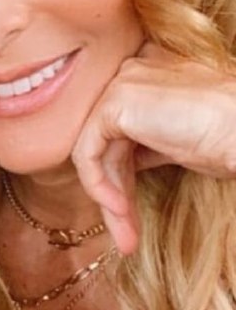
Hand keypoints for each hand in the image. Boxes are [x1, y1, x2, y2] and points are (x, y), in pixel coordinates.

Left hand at [72, 43, 235, 253]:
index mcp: (146, 76)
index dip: (122, 174)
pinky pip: (89, 151)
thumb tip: (122, 167)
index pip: (119, 129)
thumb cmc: (229, 137)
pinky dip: (98, 184)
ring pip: (96, 150)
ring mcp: (120, 84)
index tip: (129, 211)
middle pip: (107, 142)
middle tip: (127, 233)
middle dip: (115, 192)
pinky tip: (119, 209)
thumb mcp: (179, 143)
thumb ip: (147, 144)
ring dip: (110, 199)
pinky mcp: (114, 102)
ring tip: (127, 237)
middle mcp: (130, 72)